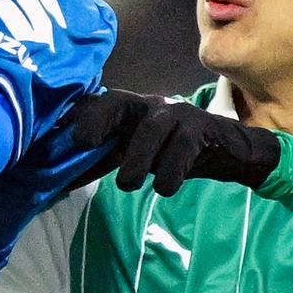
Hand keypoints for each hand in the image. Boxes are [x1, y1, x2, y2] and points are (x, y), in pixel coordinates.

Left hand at [67, 89, 281, 195]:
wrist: (230, 153)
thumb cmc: (174, 154)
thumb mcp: (137, 157)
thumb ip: (104, 163)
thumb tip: (61, 181)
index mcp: (132, 112)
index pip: (102, 104)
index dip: (83, 116)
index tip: (68, 136)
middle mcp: (152, 106)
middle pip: (121, 103)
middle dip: (100, 118)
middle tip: (85, 143)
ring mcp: (179, 113)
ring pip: (152, 129)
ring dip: (137, 158)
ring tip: (126, 184)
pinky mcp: (203, 127)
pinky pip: (183, 147)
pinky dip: (171, 171)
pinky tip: (165, 189)